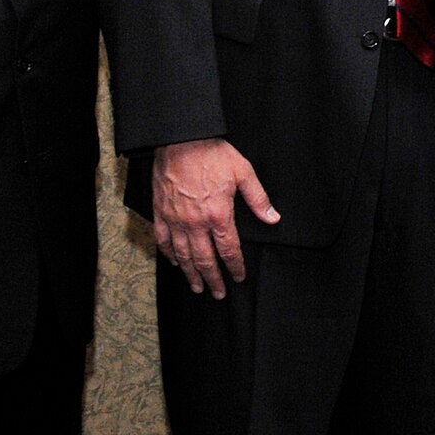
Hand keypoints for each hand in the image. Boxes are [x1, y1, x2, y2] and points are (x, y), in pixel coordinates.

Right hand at [152, 137, 279, 298]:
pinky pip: (163, 240)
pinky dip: (169, 254)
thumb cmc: (213, 154)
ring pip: (183, 255)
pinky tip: (174, 263)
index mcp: (219, 215)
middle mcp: (196, 223)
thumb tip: (273, 218)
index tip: (239, 278)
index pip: (229, 250)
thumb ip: (258, 198)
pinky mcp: (161, 212)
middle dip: (213, 279)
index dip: (235, 266)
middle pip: (205, 259)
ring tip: (197, 287)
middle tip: (218, 294)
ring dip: (191, 274)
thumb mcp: (244, 172)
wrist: (180, 140)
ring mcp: (176, 219)